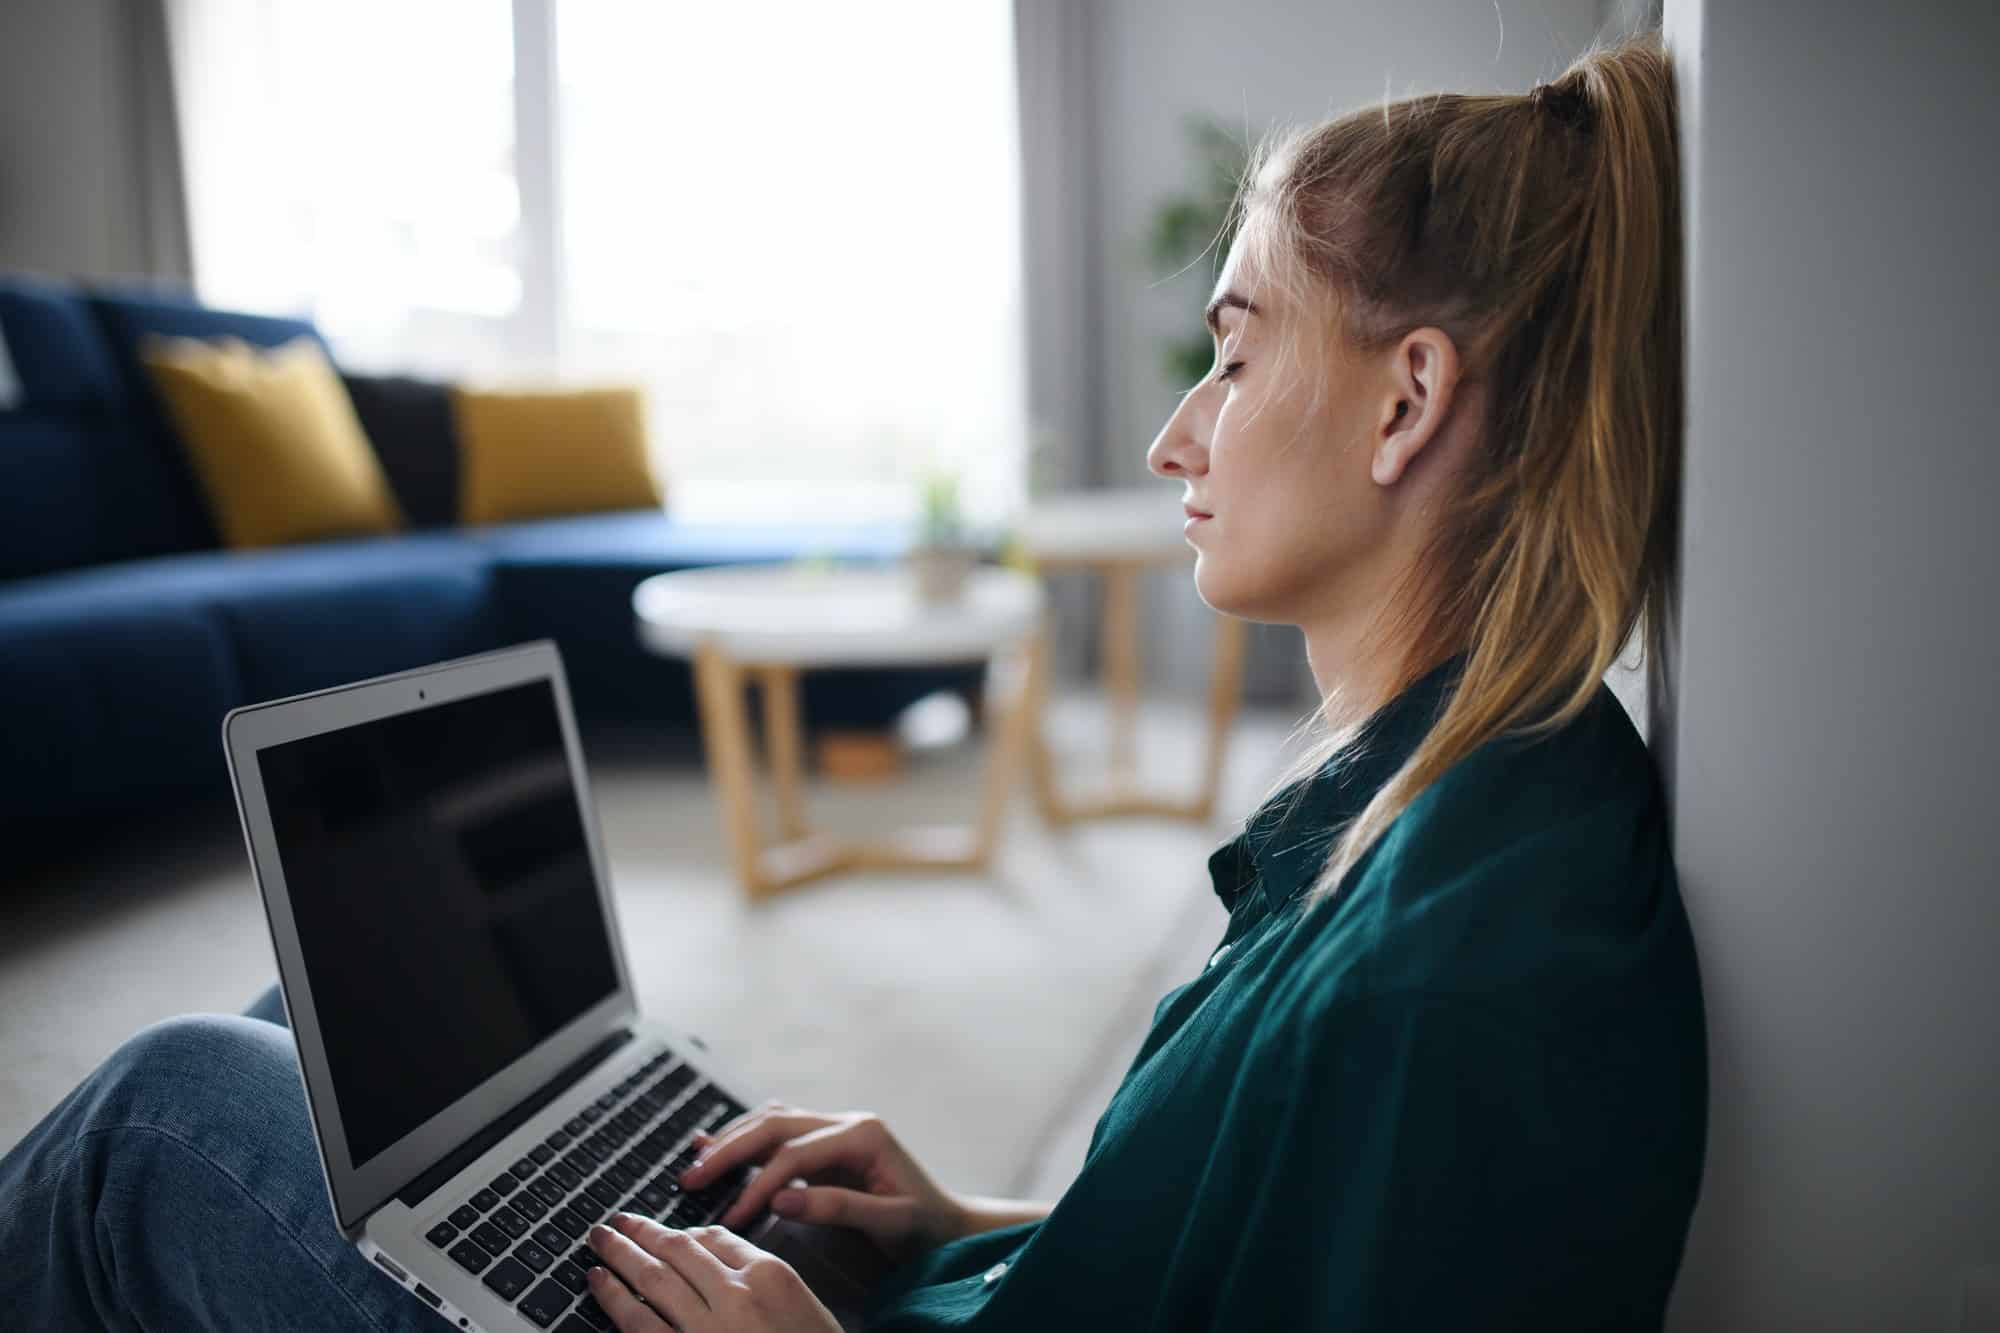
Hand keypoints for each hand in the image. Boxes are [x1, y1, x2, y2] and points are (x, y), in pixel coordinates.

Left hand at [586, 1213, 838, 1332]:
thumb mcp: (804, 1310)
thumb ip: (765, 1284)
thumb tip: (722, 1268)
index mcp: (771, 1275)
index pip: (716, 1239)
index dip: (681, 1232)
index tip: (662, 1230)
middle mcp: (737, 1295)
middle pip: (679, 1250)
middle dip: (643, 1232)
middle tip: (616, 1222)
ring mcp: (707, 1328)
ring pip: (653, 1278)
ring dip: (620, 1254)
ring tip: (598, 1240)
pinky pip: (639, 1324)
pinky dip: (614, 1299)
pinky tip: (598, 1282)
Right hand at [679, 1102, 965, 1263]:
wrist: (947, 1223)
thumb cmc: (924, 1225)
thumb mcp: (889, 1221)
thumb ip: (837, 1207)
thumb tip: (781, 1199)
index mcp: (863, 1134)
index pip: (794, 1154)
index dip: (758, 1185)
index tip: (730, 1217)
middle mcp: (846, 1122)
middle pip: (775, 1126)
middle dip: (729, 1151)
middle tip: (691, 1179)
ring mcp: (835, 1129)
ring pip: (772, 1122)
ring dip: (731, 1140)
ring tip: (695, 1163)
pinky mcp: (826, 1145)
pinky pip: (779, 1134)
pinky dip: (746, 1139)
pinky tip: (716, 1143)